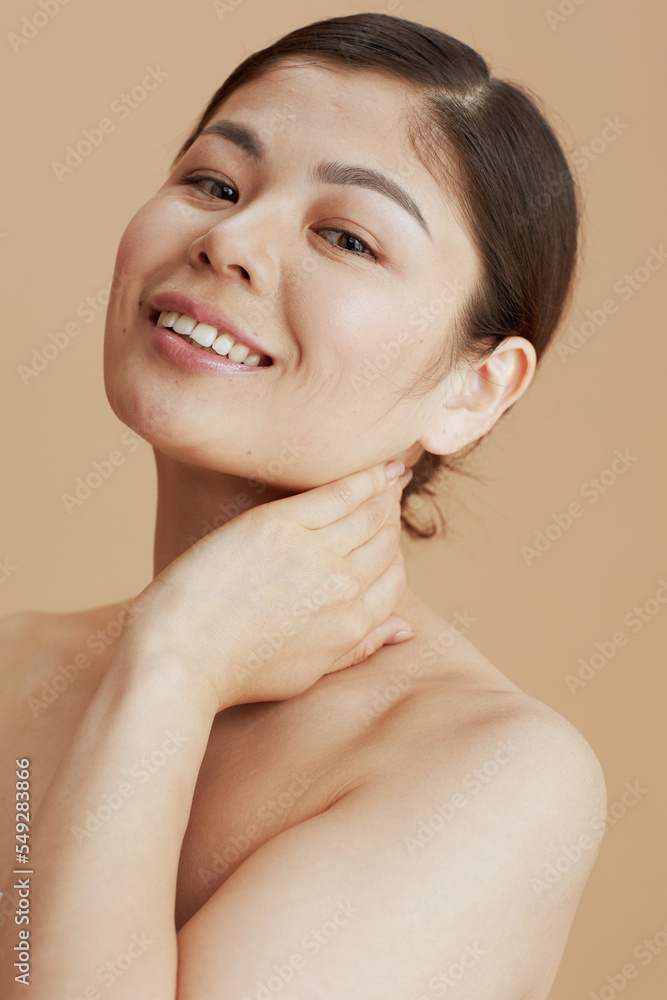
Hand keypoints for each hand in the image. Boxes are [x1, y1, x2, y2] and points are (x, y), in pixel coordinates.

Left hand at [119, 460, 414, 710]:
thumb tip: (405, 630)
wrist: (179, 656)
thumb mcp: (307, 672)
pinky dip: (363, 478)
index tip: (385, 537)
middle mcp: (342, 588)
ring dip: (383, 492)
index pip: (394, 579)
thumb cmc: (233, 670)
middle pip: (385, 542)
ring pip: (368, 513)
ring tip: (386, 475)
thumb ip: (358, 647)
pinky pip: (338, 493)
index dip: (393, 555)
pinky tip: (375, 466)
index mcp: (351, 626)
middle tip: (389, 495)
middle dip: (390, 518)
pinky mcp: (279, 525)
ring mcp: (313, 554)